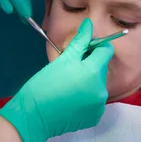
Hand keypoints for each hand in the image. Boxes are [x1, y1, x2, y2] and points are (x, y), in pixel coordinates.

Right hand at [0, 18, 113, 141]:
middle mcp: (101, 89)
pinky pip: (95, 101)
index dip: (96, 48)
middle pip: (101, 68)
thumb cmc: (44, 84)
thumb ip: (79, 42)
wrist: (34, 115)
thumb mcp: (62, 60)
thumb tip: (89, 24)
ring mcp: (99, 105)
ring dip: (88, 82)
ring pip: (98, 85)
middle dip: (89, 66)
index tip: (83, 51)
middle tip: (69, 71)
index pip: (106, 51)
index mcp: (92, 71)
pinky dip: (87, 99)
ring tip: (68, 87)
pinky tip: (71, 100)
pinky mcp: (95, 117)